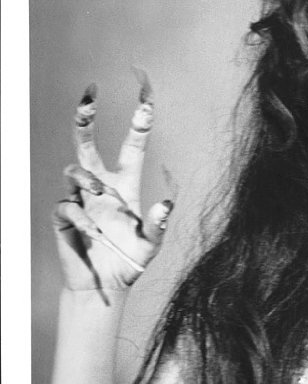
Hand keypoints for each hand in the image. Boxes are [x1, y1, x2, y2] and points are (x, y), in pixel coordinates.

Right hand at [52, 69, 172, 291]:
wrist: (107, 287)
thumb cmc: (131, 261)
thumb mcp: (152, 244)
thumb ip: (159, 225)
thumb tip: (167, 204)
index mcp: (126, 186)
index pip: (131, 145)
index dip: (138, 122)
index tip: (146, 97)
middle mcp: (101, 187)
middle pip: (87, 145)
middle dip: (86, 119)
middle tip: (89, 97)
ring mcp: (80, 200)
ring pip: (73, 171)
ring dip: (87, 178)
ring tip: (101, 192)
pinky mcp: (64, 217)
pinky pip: (67, 207)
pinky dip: (81, 218)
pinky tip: (94, 233)